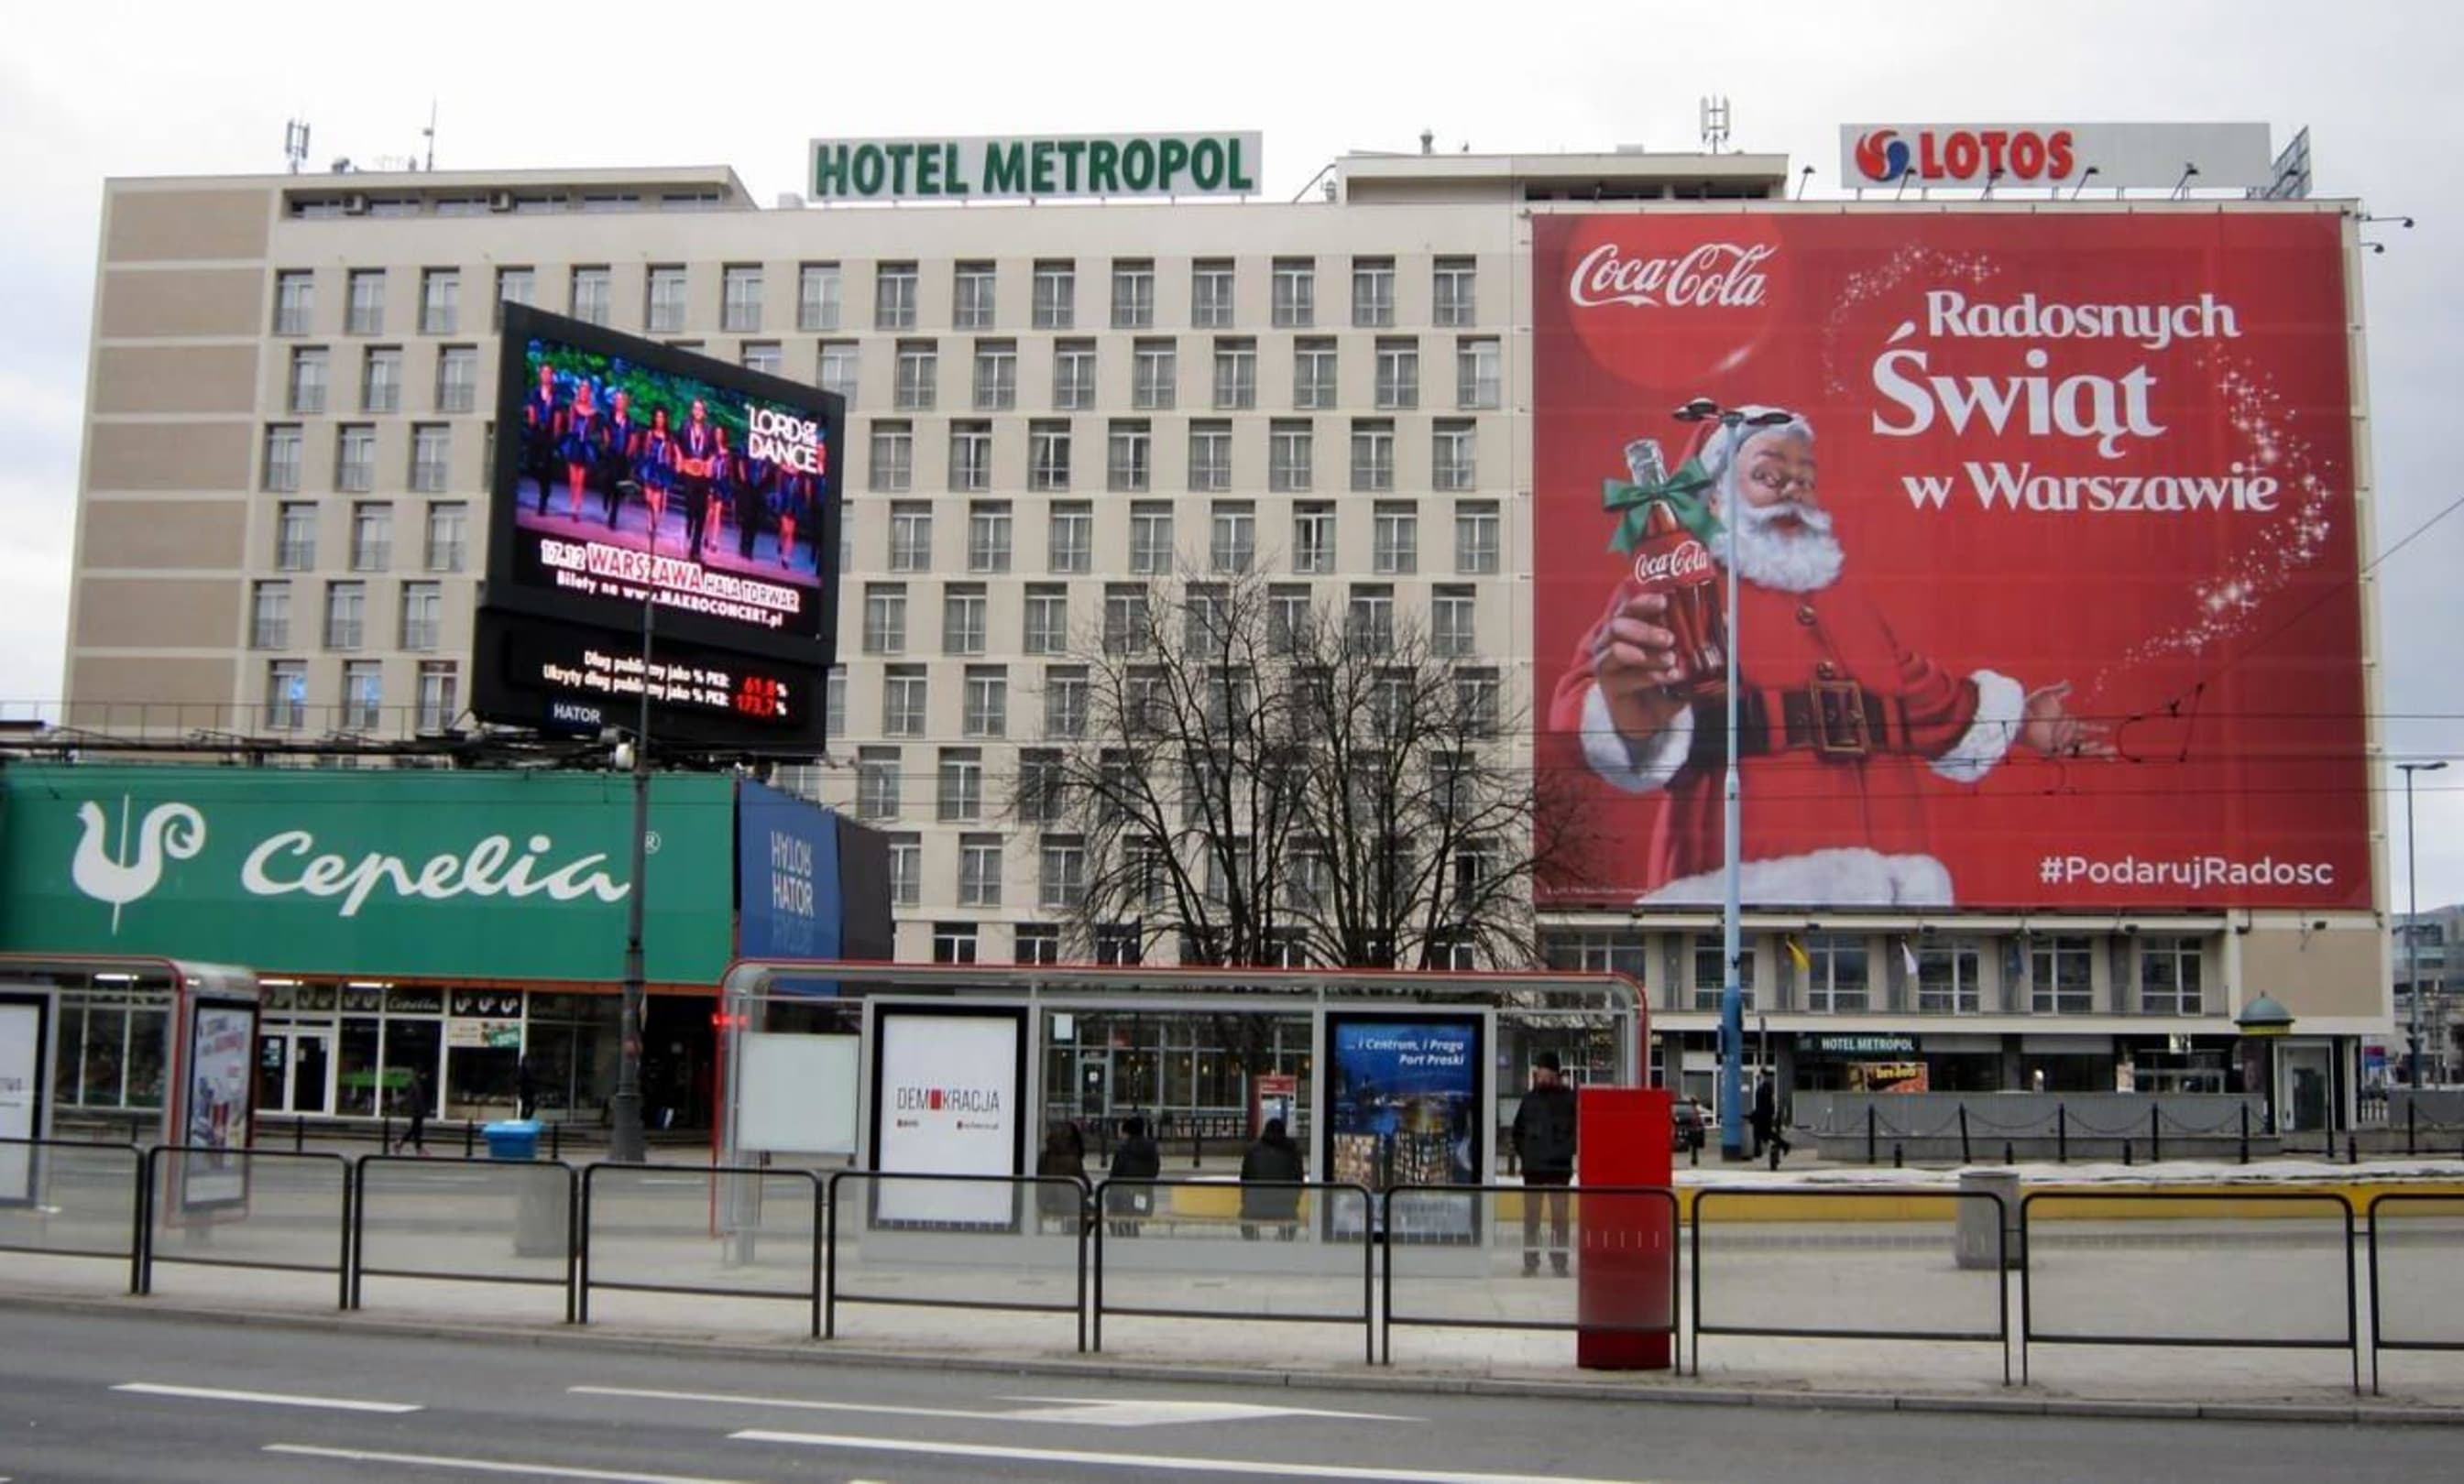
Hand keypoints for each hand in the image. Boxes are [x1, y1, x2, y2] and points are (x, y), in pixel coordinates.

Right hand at [1590, 586, 1692, 738]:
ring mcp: (1606, 661)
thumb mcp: (1684, 656)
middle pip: (1619, 623)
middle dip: (1646, 629)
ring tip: (1671, 660)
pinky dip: (1649, 675)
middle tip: (1670, 638)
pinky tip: (1669, 677)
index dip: (1644, 601)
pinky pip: (1625, 676)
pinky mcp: (1608, 684)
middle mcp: (1611, 639)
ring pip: (1618, 648)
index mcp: (1628, 625)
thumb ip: (1701, 637)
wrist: (1651, 716)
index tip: (1664, 602)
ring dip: (1648, 653)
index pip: (1629, 605)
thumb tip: (1724, 618)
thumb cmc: (1664, 680)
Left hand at [2020, 681, 2113, 757]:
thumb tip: (2068, 683)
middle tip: (2115, 751)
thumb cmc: (2030, 705)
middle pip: (2086, 742)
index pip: (2084, 728)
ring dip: (2096, 750)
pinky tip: (2095, 747)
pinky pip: (2071, 752)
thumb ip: (2060, 690)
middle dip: (2100, 747)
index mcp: (2064, 722)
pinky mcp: (2053, 748)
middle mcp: (2063, 734)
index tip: (2107, 730)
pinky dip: (2083, 750)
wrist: (2018, 716)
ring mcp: (2059, 741)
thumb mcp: (2048, 694)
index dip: (2095, 729)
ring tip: (2111, 751)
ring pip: (2082, 749)